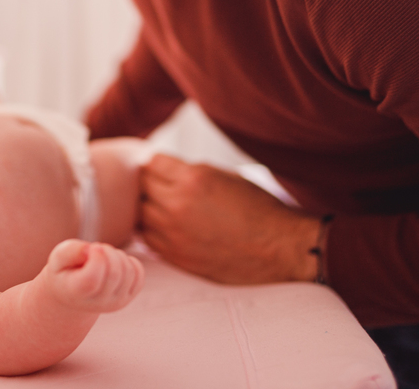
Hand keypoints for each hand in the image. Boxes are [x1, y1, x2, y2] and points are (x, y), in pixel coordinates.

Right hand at [40, 239, 143, 312]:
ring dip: (117, 254)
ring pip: (129, 271)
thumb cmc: (65, 271)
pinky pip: (138, 273)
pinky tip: (115, 262)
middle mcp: (98, 303)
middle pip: (115, 273)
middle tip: (96, 248)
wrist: (74, 293)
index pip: (93, 278)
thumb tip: (89, 249)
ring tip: (103, 256)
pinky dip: (130, 261)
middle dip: (107, 251)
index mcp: (77, 294)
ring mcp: (116, 302)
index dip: (96, 258)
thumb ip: (70, 251)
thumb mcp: (58, 258)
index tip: (92, 247)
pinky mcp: (129, 297)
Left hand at [139, 154, 321, 283]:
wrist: (279, 249)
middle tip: (164, 189)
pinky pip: (147, 239)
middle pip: (141, 186)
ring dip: (150, 208)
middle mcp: (177, 203)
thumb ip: (191, 171)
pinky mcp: (175, 256)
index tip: (164, 170)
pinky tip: (170, 228)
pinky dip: (153, 231)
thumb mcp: (225, 175)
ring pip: (140, 213)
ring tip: (167, 209)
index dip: (158, 165)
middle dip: (151, 184)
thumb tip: (165, 170)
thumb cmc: (257, 208)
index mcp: (192, 178)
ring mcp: (173, 232)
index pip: (152, 163)